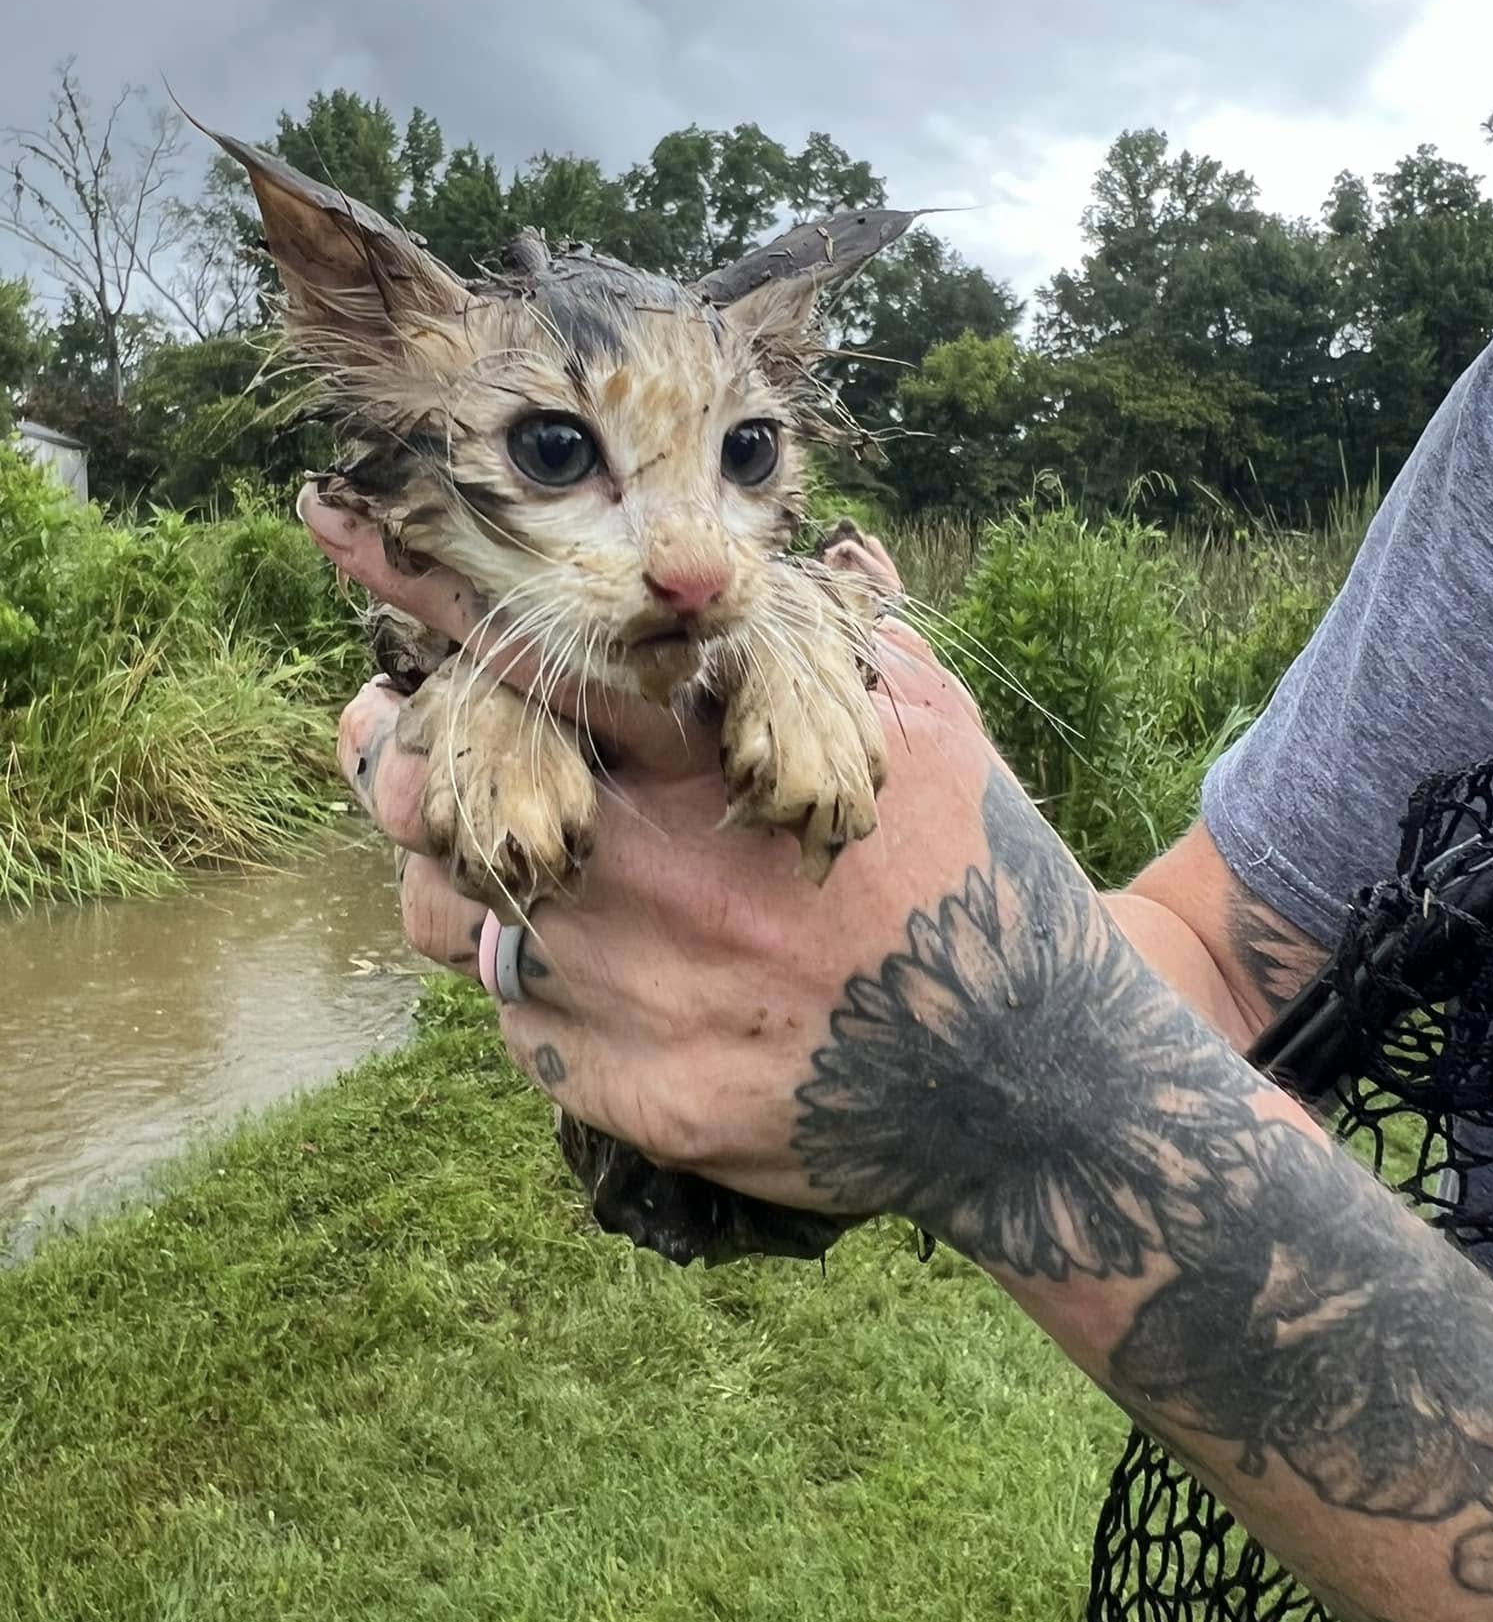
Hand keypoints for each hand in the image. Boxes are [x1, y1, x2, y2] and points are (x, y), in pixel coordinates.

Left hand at [305, 490, 1028, 1226]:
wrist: (1024, 1083)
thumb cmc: (977, 882)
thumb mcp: (929, 734)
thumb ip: (847, 640)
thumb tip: (826, 556)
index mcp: (710, 762)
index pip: (535, 653)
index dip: (428, 591)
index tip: (338, 527)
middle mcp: (647, 871)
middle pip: (435, 796)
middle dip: (390, 754)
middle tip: (389, 735)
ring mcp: (627, 992)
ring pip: (448, 917)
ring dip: (456, 877)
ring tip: (513, 864)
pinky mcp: (625, 1094)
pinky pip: (514, 1024)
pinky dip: (535, 987)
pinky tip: (603, 980)